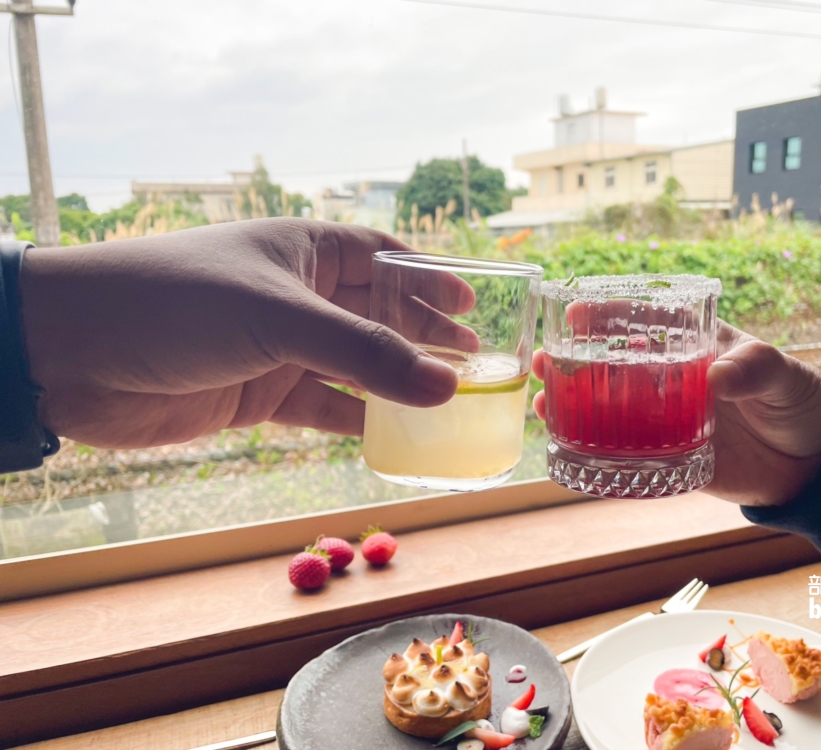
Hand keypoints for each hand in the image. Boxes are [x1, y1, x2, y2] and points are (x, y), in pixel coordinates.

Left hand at [20, 218, 473, 447]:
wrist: (74, 354)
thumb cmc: (178, 304)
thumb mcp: (282, 320)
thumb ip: (367, 355)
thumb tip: (447, 386)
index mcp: (302, 251)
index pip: (382, 257)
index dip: (429, 278)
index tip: (472, 303)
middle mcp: (295, 295)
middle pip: (378, 314)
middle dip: (424, 335)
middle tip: (474, 359)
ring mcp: (277, 347)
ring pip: (356, 365)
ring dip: (398, 383)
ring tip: (450, 398)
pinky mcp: (257, 394)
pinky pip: (324, 407)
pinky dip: (359, 421)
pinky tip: (396, 434)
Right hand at [531, 322, 820, 505]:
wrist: (816, 465)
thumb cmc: (801, 400)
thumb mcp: (783, 373)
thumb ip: (755, 368)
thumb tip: (718, 376)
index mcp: (695, 346)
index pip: (643, 322)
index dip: (606, 315)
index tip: (575, 312)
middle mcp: (671, 380)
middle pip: (610, 365)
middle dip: (571, 360)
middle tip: (542, 360)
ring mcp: (667, 420)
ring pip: (608, 408)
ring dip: (572, 404)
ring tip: (543, 403)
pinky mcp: (670, 459)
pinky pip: (626, 456)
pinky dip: (595, 453)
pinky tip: (568, 449)